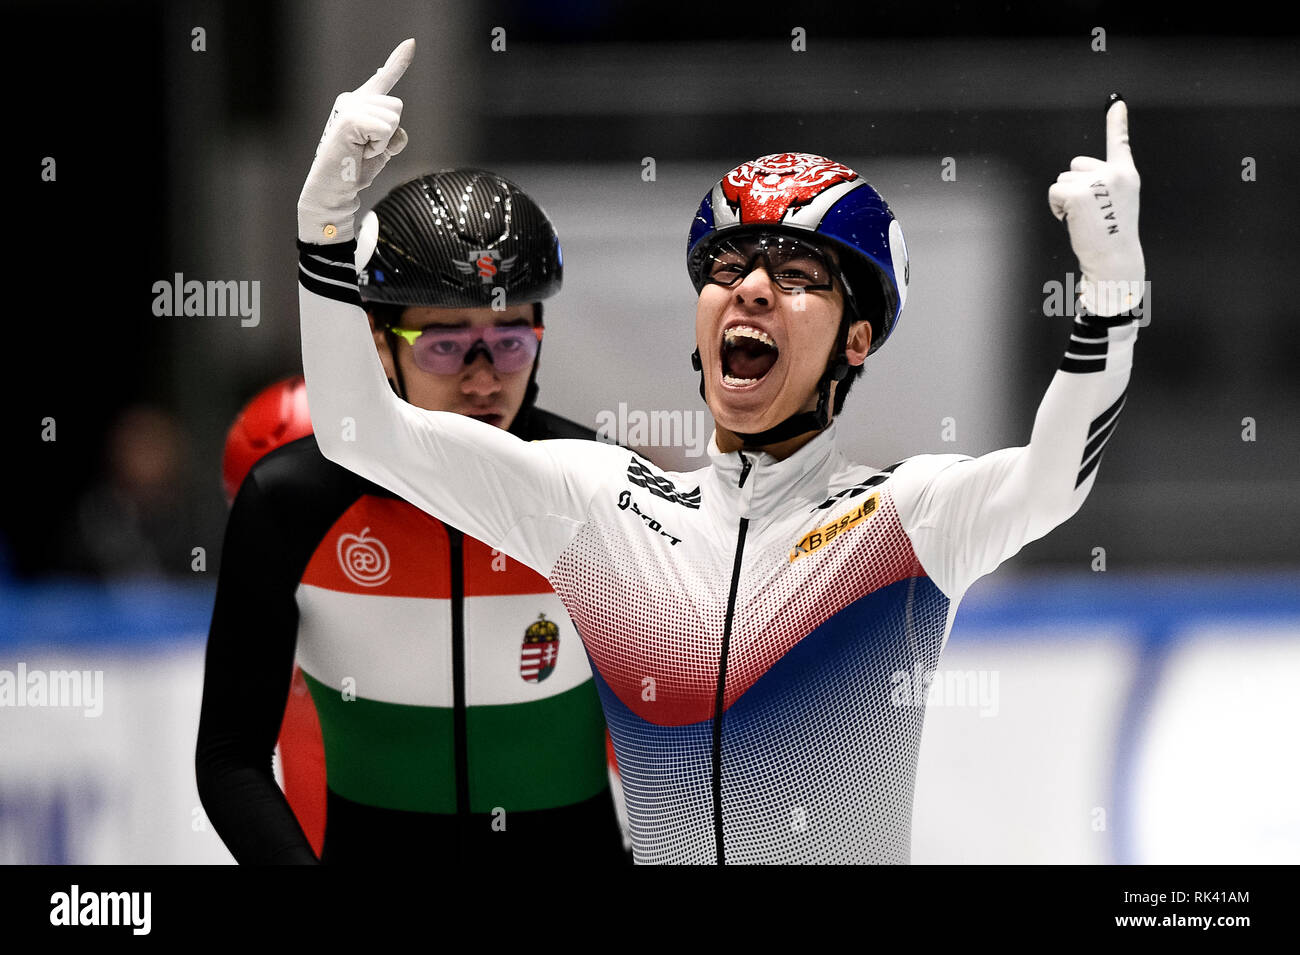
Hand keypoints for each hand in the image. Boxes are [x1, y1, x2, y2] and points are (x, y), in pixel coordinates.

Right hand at [297, 39, 414, 244]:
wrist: (335, 190)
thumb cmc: (354, 171)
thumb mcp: (380, 149)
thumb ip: (390, 133)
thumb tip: (397, 127)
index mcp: (359, 103)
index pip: (383, 78)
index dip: (398, 61)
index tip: (412, 43)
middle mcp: (352, 99)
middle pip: (397, 107)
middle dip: (390, 135)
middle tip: (366, 150)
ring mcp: (350, 106)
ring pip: (394, 118)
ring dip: (384, 143)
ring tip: (362, 152)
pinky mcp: (350, 118)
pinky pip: (386, 129)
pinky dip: (379, 147)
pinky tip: (360, 152)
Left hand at [1048, 94, 1144, 315]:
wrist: (1113, 259)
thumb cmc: (1109, 236)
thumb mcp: (1114, 204)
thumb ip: (1102, 184)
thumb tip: (1072, 177)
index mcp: (1126, 175)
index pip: (1120, 143)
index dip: (1117, 122)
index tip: (1117, 102)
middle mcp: (1114, 173)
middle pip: (1076, 164)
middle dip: (1074, 185)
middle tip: (1090, 212)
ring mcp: (1097, 182)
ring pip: (1062, 179)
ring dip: (1065, 199)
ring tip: (1083, 218)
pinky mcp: (1078, 193)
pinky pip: (1054, 191)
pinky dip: (1056, 207)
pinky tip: (1071, 220)